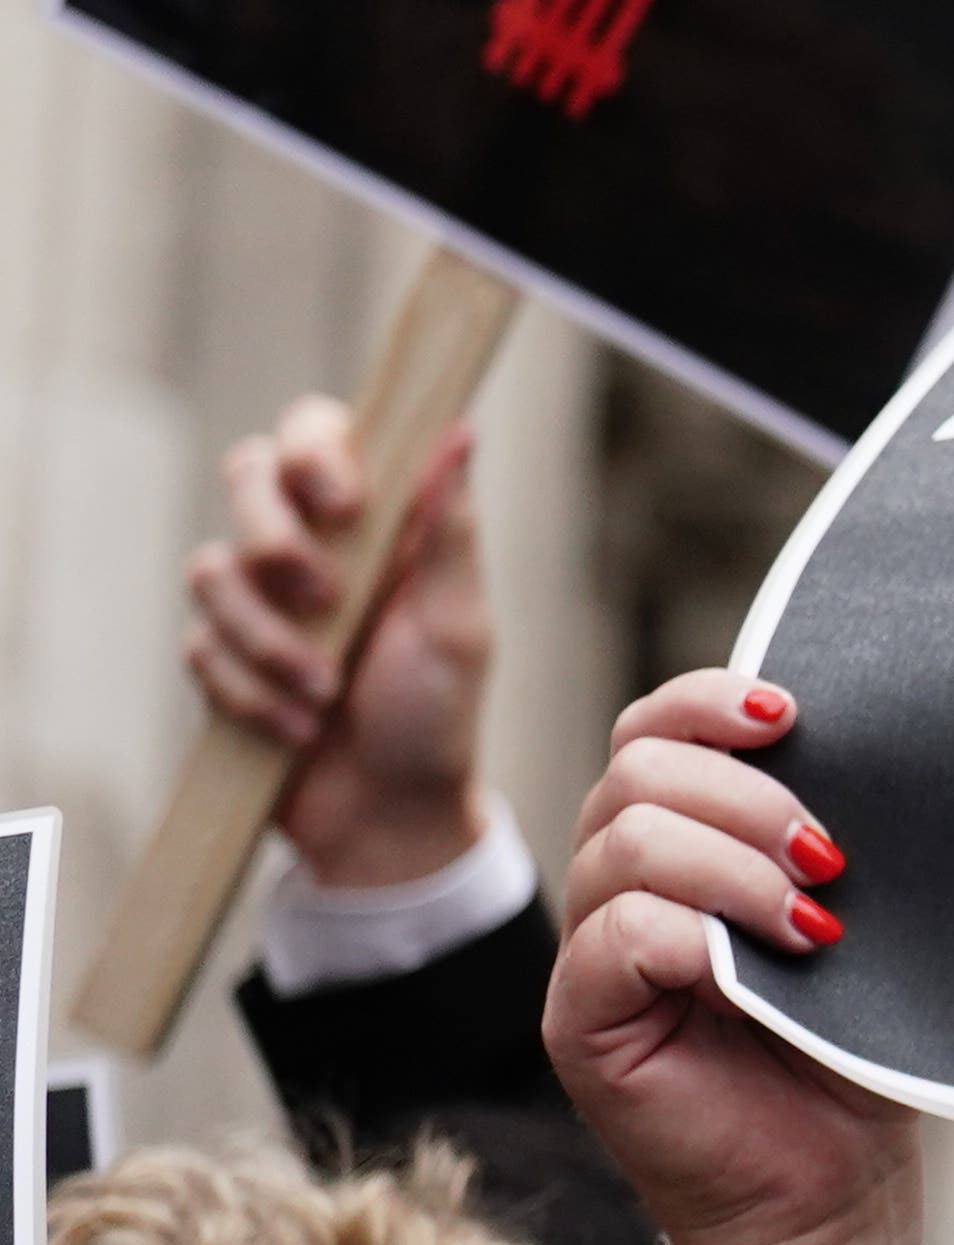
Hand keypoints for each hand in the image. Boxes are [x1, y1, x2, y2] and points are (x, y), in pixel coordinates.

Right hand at [182, 399, 493, 887]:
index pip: (319, 430)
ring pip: (211, 569)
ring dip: (271, 642)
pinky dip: (252, 693)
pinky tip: (297, 729)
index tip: (344, 504)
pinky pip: (201, 647)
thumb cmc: (438, 716)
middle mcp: (313, 545)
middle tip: (325, 601)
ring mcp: (259, 598)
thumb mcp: (456, 622)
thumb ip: (448, 528)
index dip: (314, 447)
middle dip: (275, 540)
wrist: (386, 815)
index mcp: (378, 523)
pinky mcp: (221, 654)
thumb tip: (460, 429)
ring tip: (325, 695)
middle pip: (245, 475)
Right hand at [545, 671, 916, 1244]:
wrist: (839, 1197)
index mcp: (684, 847)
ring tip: (816, 922)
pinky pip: (615, 935)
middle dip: (745, 793)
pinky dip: (695, 935)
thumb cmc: (856, 1060)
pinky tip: (770, 970)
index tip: (794, 712)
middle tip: (831, 858)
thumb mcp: (862, 928)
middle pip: (639, 771)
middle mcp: (622, 888)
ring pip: (625, 841)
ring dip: (733, 864)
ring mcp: (594, 955)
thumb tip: (882, 754)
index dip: (710, 702)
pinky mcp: (583, 1023)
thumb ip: (836, 846)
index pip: (655, 730)